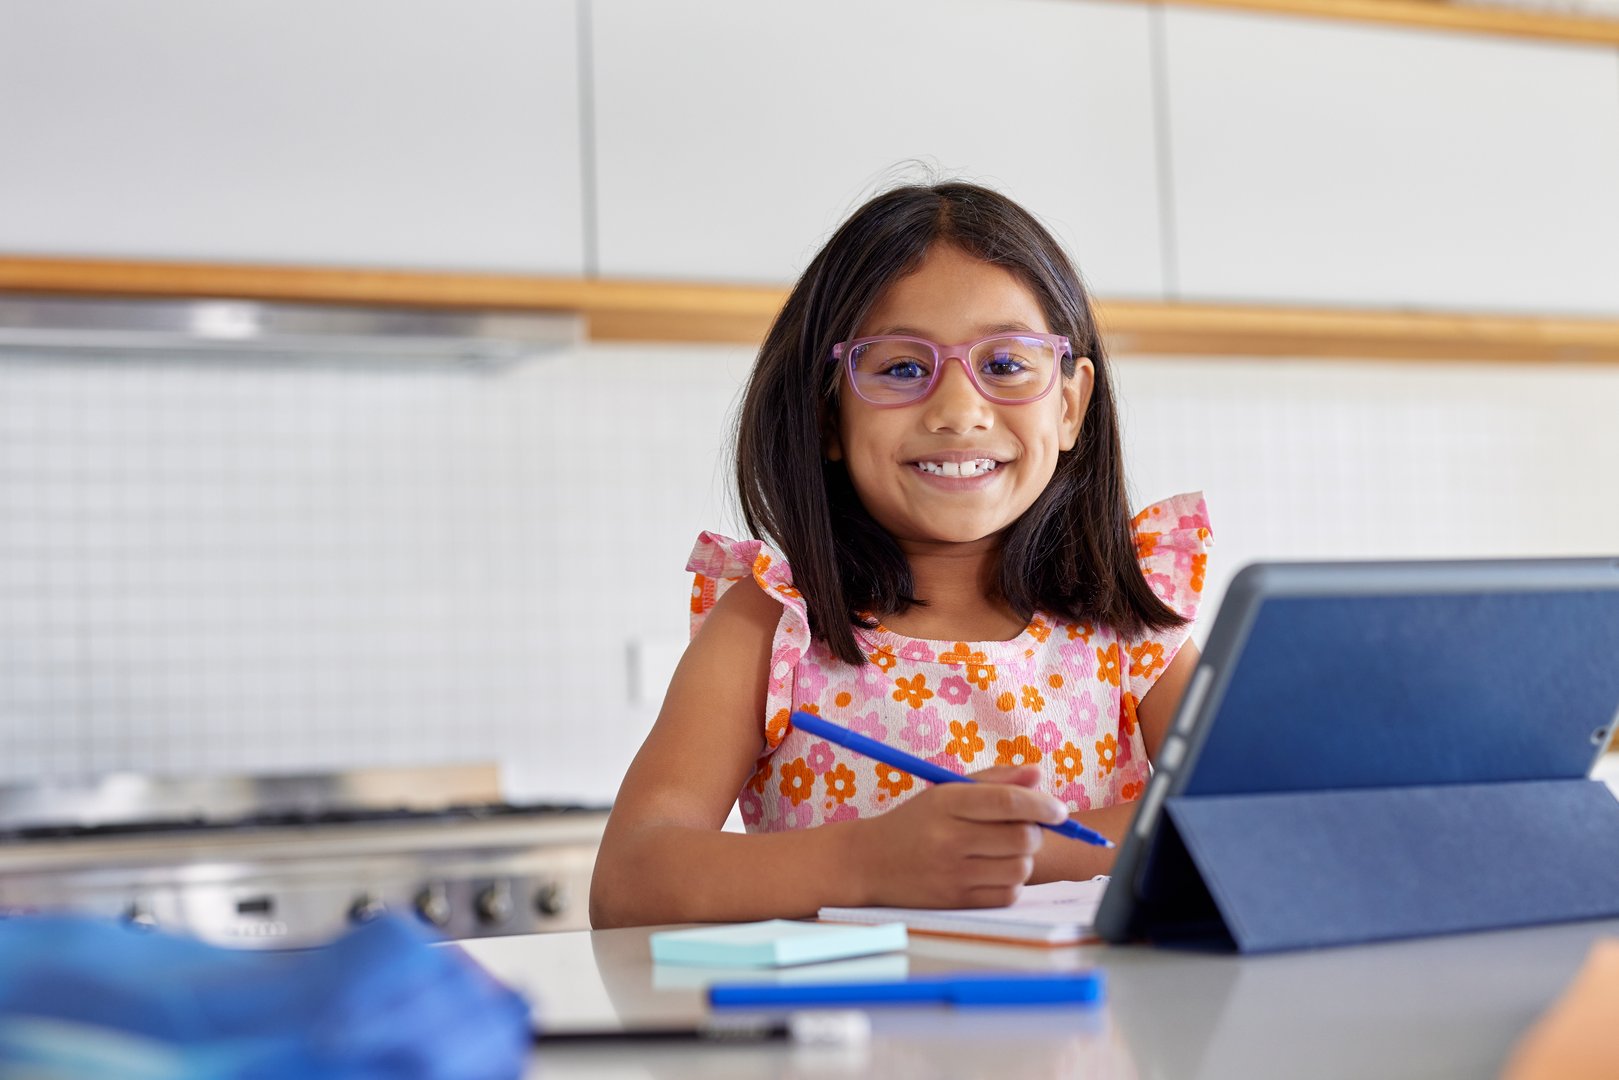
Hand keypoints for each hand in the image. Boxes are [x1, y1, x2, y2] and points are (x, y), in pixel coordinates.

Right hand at [847, 765, 1068, 908]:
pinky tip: (993, 871)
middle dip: (1034, 832)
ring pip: (1020, 868)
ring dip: (1022, 859)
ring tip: (1002, 851)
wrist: (867, 862)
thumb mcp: (946, 791)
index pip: (1009, 802)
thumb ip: (995, 781)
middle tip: (1022, 829)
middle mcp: (949, 838)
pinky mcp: (956, 901)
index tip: (1058, 809)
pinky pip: (1008, 894)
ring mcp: (952, 873)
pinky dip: (1010, 883)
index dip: (1042, 804)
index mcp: (947, 802)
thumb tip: (1038, 774)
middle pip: (1022, 838)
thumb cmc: (914, 822)